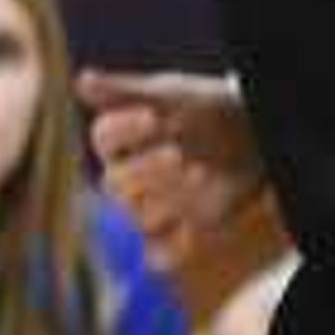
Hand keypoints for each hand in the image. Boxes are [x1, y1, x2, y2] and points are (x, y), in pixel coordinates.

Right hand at [75, 61, 265, 270]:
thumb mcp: (173, 96)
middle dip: (147, 169)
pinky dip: (171, 250)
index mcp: (121, 140)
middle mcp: (130, 176)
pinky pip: (161, 254)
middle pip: (116, 183)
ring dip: (167, 199)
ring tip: (201, 174)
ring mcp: (153, 207)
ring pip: (139, 216)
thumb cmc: (209, 111)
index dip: (125, 129)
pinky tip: (191, 231)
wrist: (255, 138)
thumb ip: (125, 92)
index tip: (153, 116)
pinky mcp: (179, 235)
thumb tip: (80, 80)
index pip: (104, 137)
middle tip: (179, 153)